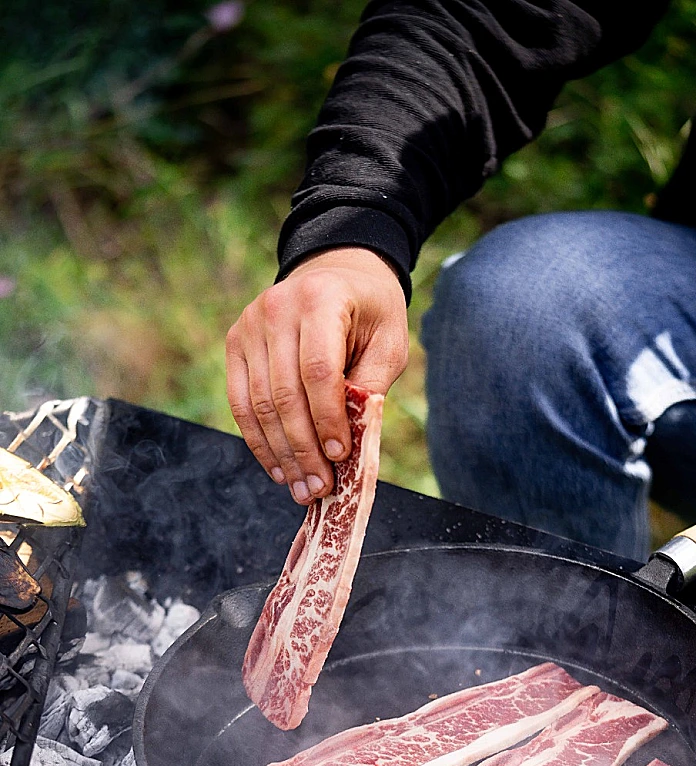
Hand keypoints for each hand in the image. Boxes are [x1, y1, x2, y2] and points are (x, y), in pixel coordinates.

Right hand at [226, 247, 407, 503]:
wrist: (336, 274)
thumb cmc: (370, 314)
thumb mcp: (388, 342)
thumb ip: (370, 386)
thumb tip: (349, 445)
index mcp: (321, 300)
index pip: (319, 370)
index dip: (328, 419)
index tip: (341, 457)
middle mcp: (277, 308)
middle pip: (284, 394)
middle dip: (304, 449)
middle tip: (320, 488)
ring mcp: (249, 325)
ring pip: (259, 405)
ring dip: (282, 454)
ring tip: (302, 489)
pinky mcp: (235, 344)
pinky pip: (241, 403)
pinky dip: (259, 441)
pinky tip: (279, 469)